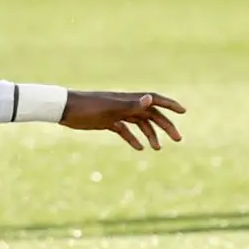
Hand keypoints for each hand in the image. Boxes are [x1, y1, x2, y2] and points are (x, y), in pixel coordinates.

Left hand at [59, 91, 185, 150]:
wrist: (64, 109)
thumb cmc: (87, 107)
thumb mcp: (110, 108)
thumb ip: (131, 105)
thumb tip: (150, 98)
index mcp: (128, 99)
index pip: (154, 100)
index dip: (170, 104)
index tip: (183, 111)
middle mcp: (125, 105)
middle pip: (151, 114)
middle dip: (166, 126)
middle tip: (178, 139)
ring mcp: (116, 113)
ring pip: (139, 124)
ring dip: (150, 135)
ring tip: (157, 149)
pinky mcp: (107, 122)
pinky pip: (125, 130)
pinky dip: (133, 138)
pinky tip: (139, 148)